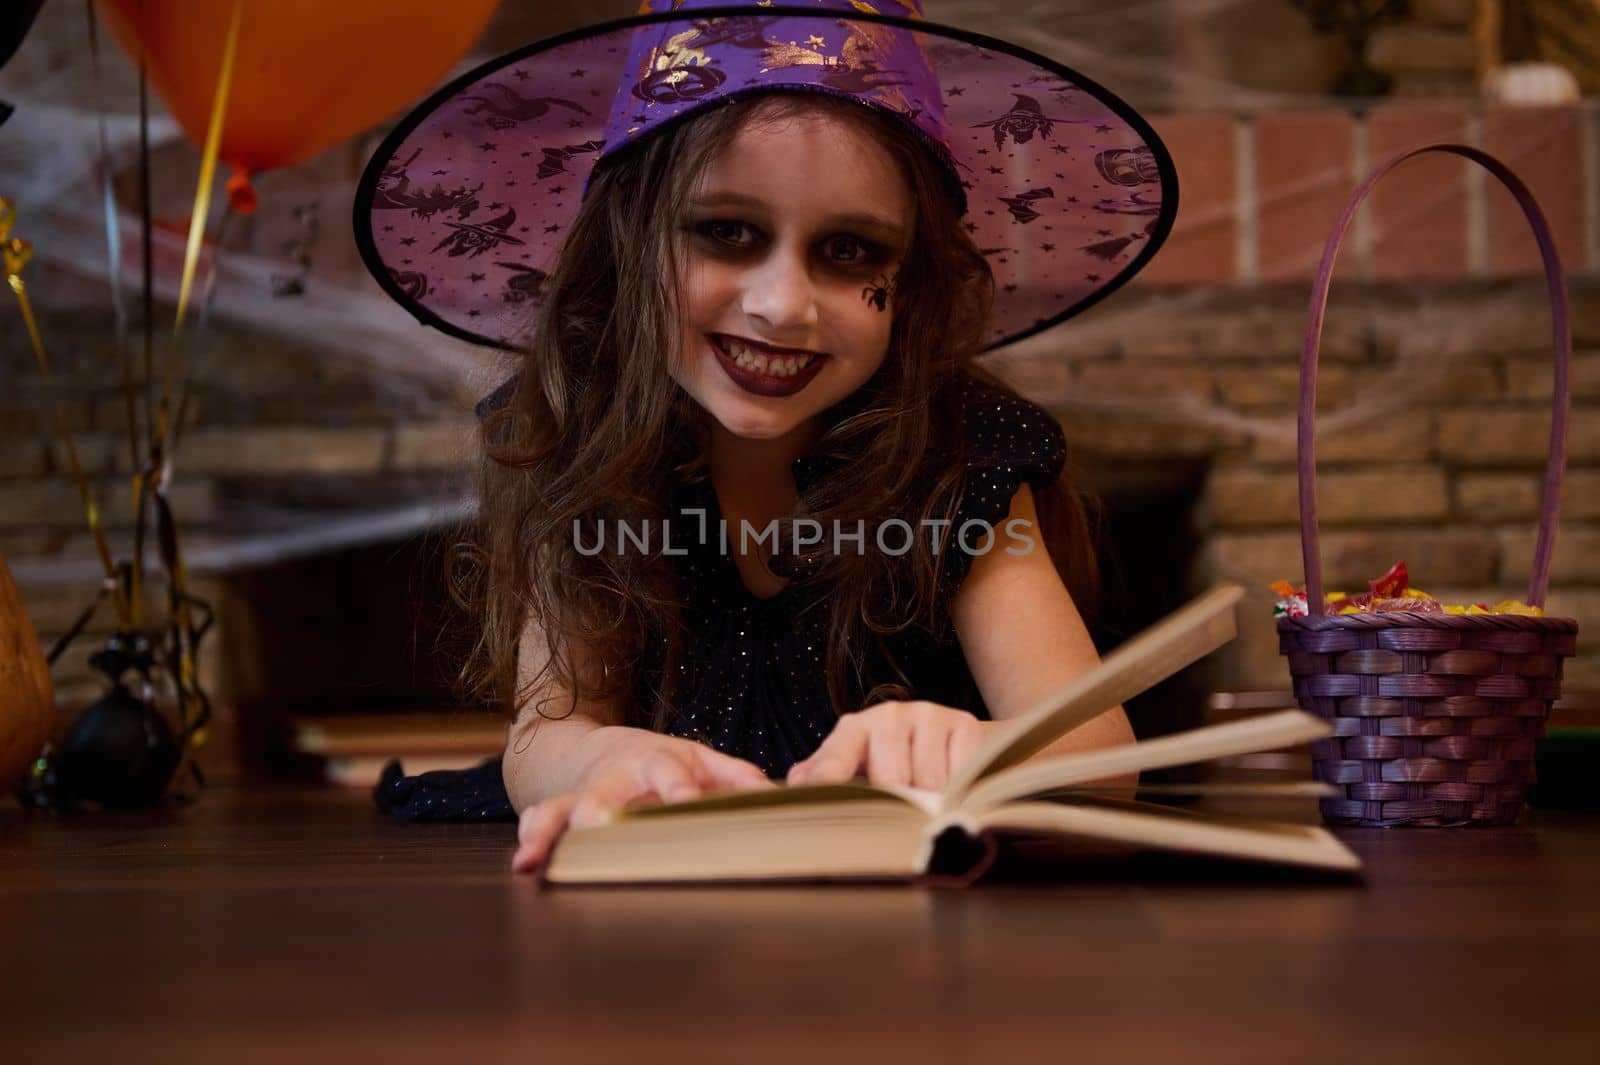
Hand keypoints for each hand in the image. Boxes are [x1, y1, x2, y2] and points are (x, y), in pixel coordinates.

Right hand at [511, 733, 774, 873]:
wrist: (608, 749)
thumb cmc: (667, 763)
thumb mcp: (704, 760)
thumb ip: (737, 777)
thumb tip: (775, 795)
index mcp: (658, 762)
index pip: (669, 774)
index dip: (678, 790)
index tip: (686, 804)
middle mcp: (616, 779)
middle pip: (606, 794)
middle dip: (602, 815)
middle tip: (599, 832)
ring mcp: (583, 795)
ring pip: (560, 808)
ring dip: (550, 832)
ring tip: (535, 858)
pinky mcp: (560, 809)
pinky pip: (539, 818)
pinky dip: (530, 839)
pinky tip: (524, 863)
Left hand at [785, 701, 994, 790]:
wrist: (950, 742)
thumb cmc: (891, 765)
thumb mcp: (853, 773)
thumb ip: (818, 782)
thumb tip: (774, 783)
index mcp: (851, 730)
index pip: (835, 760)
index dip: (828, 782)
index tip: (821, 798)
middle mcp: (886, 715)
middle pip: (891, 780)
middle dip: (898, 808)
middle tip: (902, 819)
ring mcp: (926, 715)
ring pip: (929, 783)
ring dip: (932, 804)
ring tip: (929, 803)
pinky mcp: (963, 722)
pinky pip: (961, 774)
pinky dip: (959, 792)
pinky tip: (953, 790)